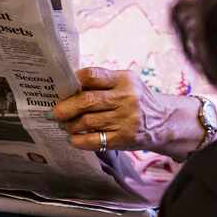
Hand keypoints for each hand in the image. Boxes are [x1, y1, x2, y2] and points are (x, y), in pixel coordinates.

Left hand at [52, 67, 202, 159]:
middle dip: (65, 107)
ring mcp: (125, 119)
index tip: (61, 87)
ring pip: (87, 122)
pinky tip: (73, 138)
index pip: (93, 75)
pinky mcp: (124, 138)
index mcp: (124, 79)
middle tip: (53, 112)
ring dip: (70, 124)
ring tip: (64, 125)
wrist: (164, 121)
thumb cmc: (137, 99)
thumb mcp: (127, 83)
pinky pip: (95, 140)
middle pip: (87, 101)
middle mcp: (125, 98)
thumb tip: (69, 86)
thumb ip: (103, 82)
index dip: (74, 81)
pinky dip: (79, 140)